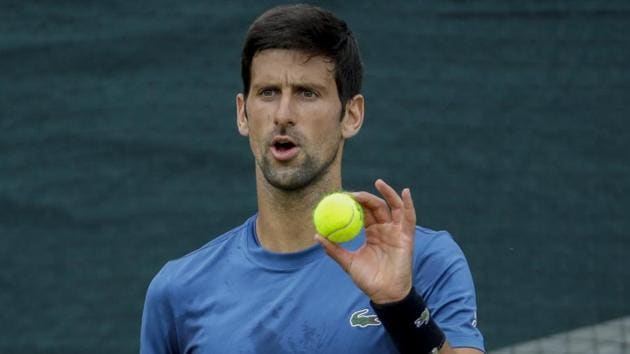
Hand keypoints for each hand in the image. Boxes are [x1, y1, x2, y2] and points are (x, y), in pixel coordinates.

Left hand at [315, 179, 415, 303]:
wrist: (384, 293)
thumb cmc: (368, 279)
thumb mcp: (348, 262)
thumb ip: (334, 249)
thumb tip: (316, 235)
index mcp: (372, 233)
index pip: (363, 213)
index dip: (354, 203)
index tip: (341, 197)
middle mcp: (385, 229)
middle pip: (376, 207)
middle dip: (365, 197)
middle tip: (352, 193)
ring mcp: (396, 232)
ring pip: (393, 207)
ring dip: (387, 193)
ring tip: (378, 182)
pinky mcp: (407, 236)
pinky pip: (409, 218)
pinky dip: (408, 204)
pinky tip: (405, 192)